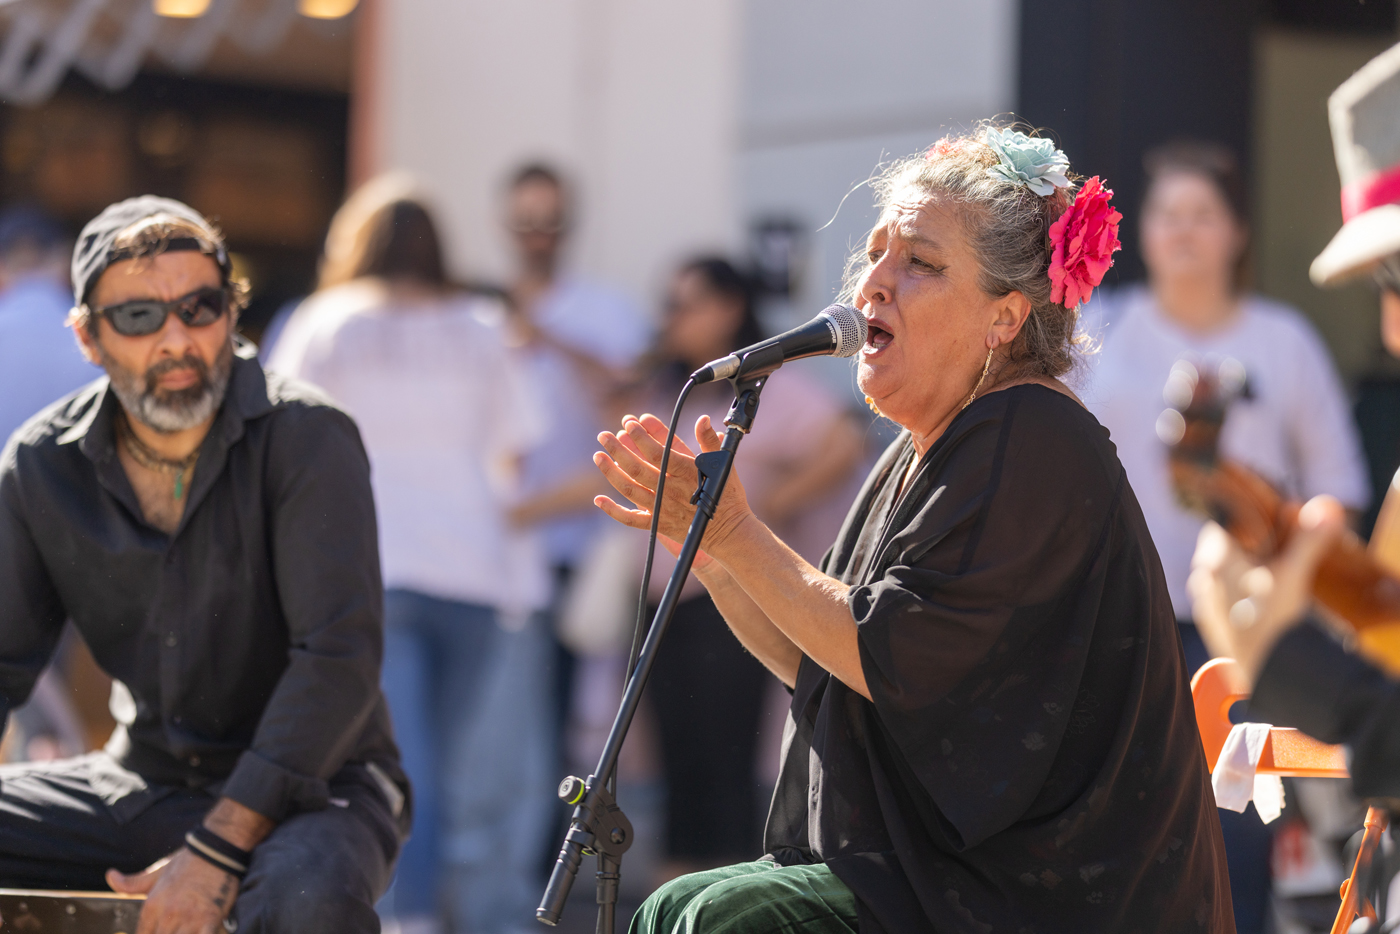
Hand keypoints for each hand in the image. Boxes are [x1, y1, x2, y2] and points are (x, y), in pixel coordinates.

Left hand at [108, 847, 237, 933]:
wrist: (216, 849)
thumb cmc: (187, 862)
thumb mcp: (157, 872)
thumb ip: (132, 882)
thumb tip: (110, 875)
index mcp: (152, 905)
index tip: (156, 930)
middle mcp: (168, 914)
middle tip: (172, 929)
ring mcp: (189, 917)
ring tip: (185, 931)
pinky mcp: (210, 918)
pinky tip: (200, 932)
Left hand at [593, 413, 753, 566]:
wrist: (729, 531)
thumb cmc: (726, 494)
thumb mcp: (723, 464)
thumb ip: (710, 441)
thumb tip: (703, 419)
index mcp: (687, 473)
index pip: (660, 451)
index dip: (643, 437)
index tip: (631, 422)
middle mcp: (671, 490)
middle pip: (639, 468)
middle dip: (619, 449)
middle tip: (605, 435)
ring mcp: (662, 508)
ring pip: (631, 489)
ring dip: (611, 472)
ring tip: (598, 455)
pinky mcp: (658, 524)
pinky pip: (631, 519)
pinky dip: (613, 511)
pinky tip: (599, 499)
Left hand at [1188, 495, 1345, 688]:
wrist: (1264, 667)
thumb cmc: (1274, 617)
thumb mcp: (1294, 574)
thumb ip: (1308, 540)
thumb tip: (1325, 509)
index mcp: (1217, 558)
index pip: (1220, 524)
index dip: (1240, 521)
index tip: (1259, 522)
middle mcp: (1203, 576)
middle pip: (1217, 549)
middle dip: (1239, 546)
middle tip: (1266, 548)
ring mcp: (1203, 600)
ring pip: (1215, 574)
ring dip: (1233, 571)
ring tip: (1261, 575)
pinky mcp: (1208, 621)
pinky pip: (1215, 597)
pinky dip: (1231, 594)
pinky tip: (1252, 601)